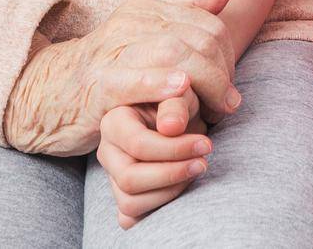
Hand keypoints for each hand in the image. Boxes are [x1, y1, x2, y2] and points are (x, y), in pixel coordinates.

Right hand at [4, 0, 240, 155]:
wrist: (49, 95)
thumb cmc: (109, 68)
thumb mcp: (146, 33)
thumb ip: (187, 8)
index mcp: (145, 8)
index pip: (206, 21)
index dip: (228, 53)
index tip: (231, 83)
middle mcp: (130, 22)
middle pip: (196, 38)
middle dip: (222, 72)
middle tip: (229, 103)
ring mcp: (112, 52)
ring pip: (173, 52)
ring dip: (206, 81)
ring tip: (220, 107)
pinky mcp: (98, 87)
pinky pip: (132, 80)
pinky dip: (160, 82)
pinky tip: (181, 88)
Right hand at [99, 87, 211, 227]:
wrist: (178, 120)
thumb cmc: (178, 105)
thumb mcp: (180, 94)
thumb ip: (174, 104)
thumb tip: (171, 127)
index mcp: (113, 121)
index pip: (138, 145)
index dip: (175, 149)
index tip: (205, 144)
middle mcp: (106, 150)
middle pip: (130, 178)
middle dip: (172, 173)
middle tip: (203, 161)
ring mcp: (111, 176)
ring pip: (130, 202)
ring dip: (170, 192)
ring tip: (195, 170)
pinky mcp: (122, 196)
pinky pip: (132, 217)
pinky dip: (158, 208)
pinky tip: (181, 186)